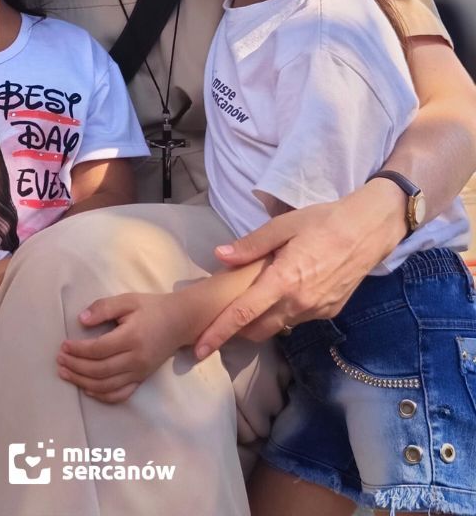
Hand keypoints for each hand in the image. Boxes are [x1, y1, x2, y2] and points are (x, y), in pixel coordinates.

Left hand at [56, 292, 188, 404]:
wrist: (180, 321)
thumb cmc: (151, 308)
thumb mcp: (128, 300)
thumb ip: (104, 308)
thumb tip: (81, 320)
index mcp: (131, 337)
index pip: (98, 349)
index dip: (78, 350)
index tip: (63, 345)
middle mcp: (136, 359)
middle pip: (99, 370)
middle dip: (75, 367)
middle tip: (59, 360)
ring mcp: (140, 372)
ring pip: (106, 386)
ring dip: (82, 382)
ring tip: (65, 373)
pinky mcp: (142, 379)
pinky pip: (120, 395)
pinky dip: (101, 396)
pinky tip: (87, 388)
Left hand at [194, 182, 405, 353]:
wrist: (368, 230)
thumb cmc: (323, 222)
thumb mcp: (283, 225)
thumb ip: (251, 245)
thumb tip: (220, 256)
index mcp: (284, 280)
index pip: (243, 313)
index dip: (219, 332)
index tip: (199, 347)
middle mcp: (300, 302)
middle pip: (257, 329)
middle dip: (236, 331)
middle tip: (219, 320)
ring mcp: (316, 310)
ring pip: (278, 327)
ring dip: (259, 322)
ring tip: (248, 304)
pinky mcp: (329, 311)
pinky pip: (297, 319)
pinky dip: (283, 313)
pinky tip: (281, 294)